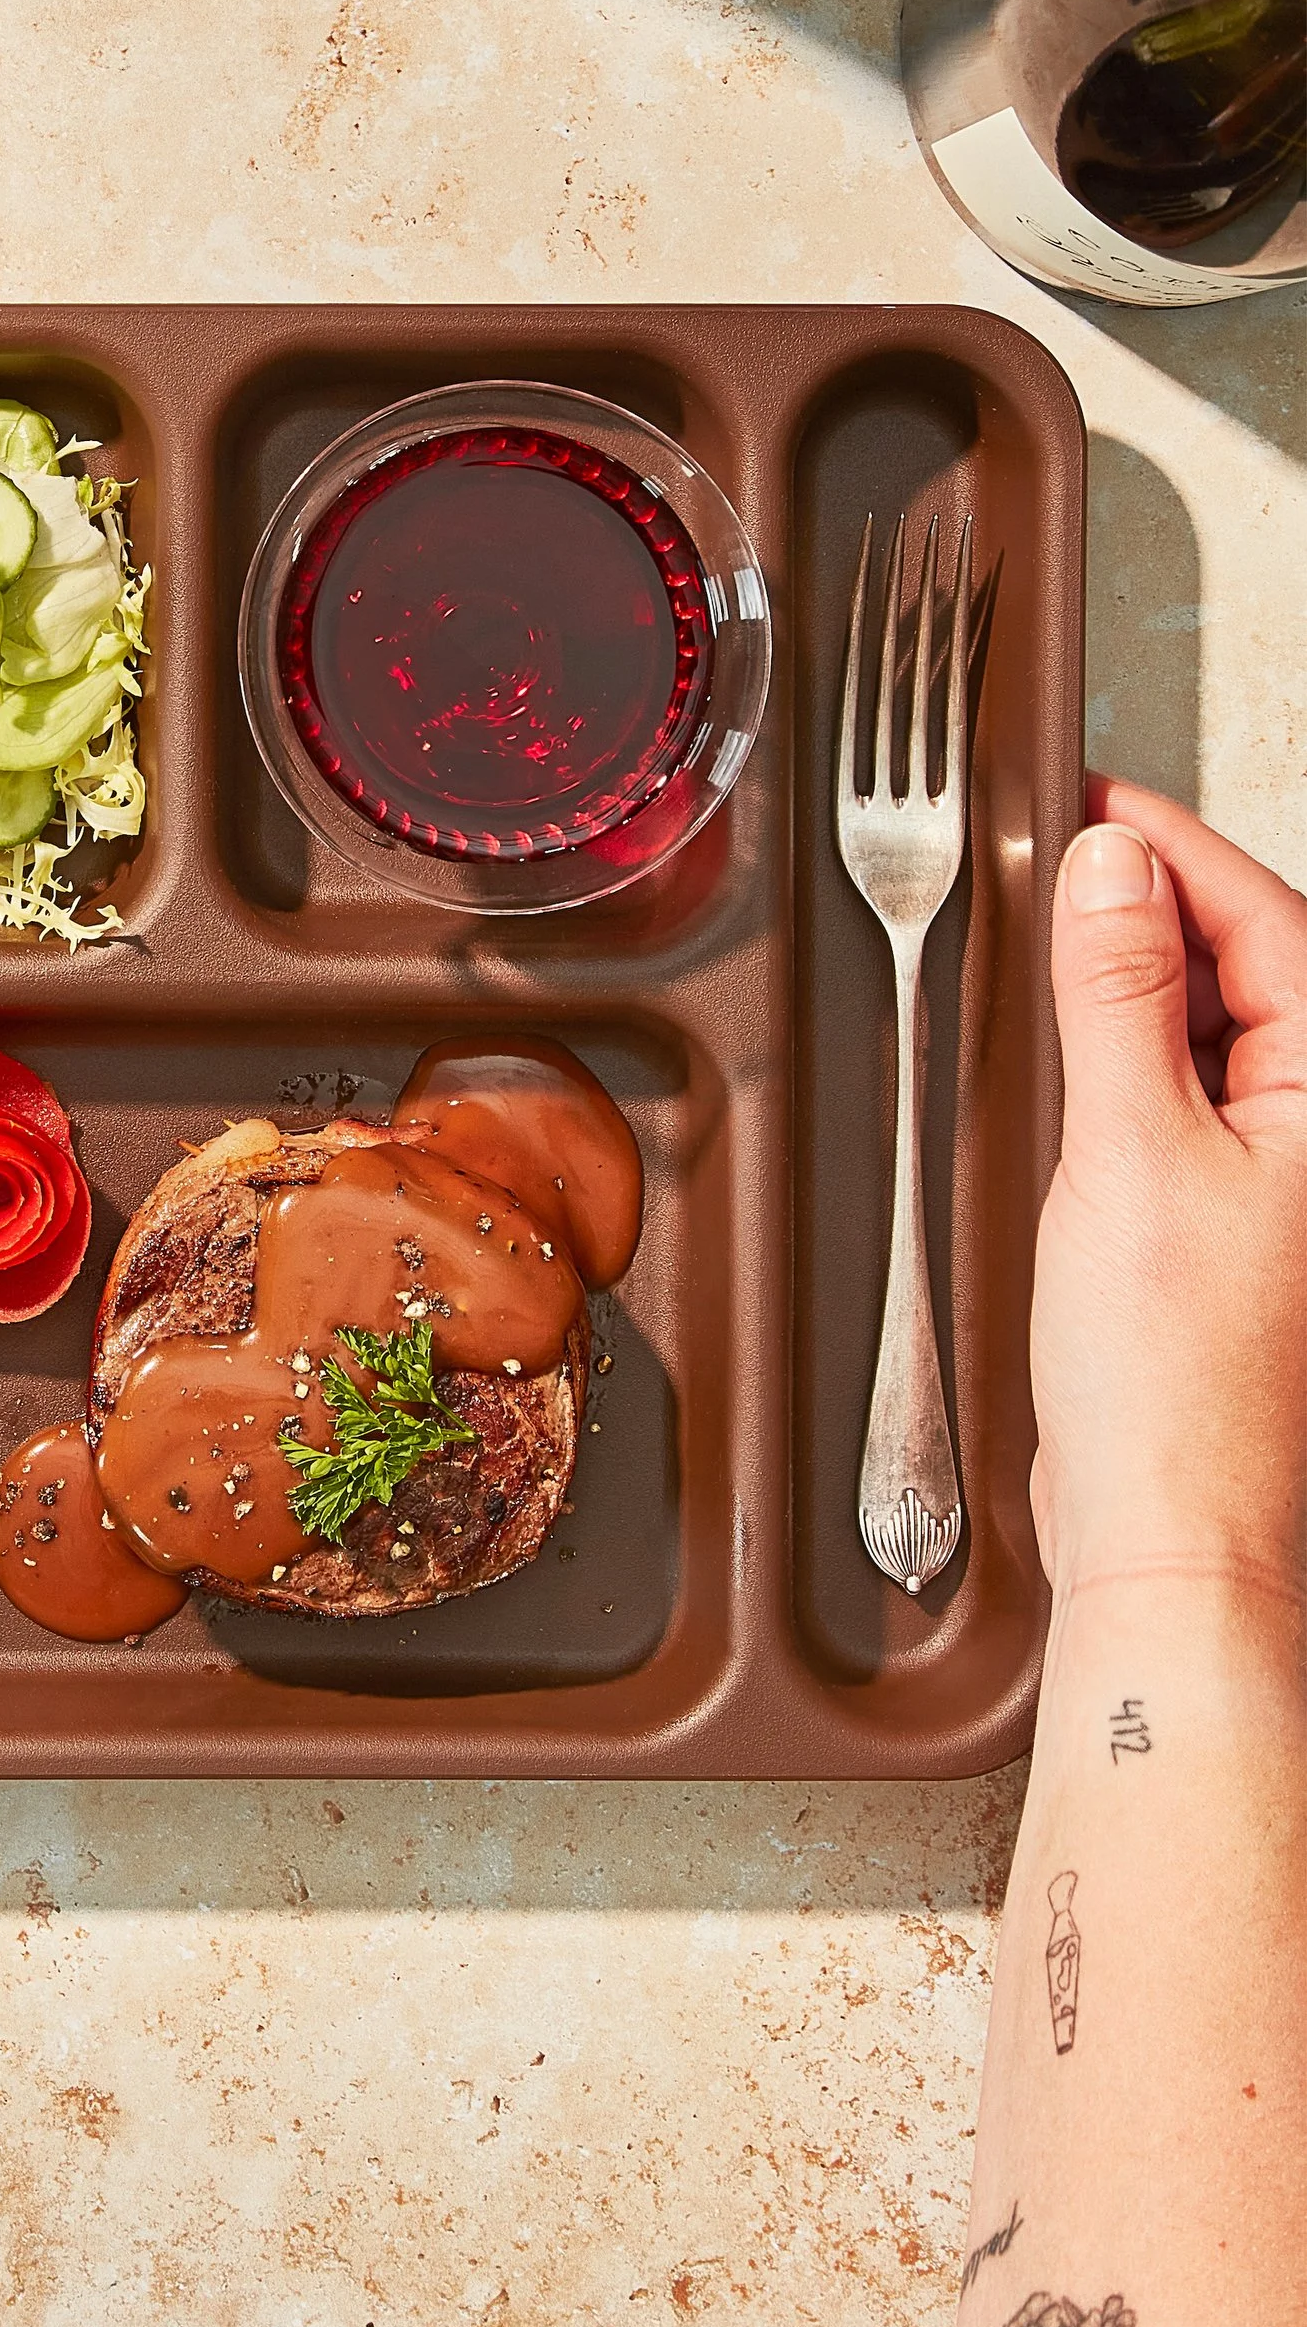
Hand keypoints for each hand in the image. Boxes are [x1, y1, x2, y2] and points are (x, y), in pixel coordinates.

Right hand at [1030, 779, 1306, 1608]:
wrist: (1164, 1525)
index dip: (1172, 849)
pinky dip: (1123, 1059)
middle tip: (1049, 860)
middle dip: (1150, 906)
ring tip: (1047, 946)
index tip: (1089, 801)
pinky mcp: (1227, 1217)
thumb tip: (1108, 869)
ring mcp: (1279, 1176)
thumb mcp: (1129, 1150)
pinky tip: (1065, 1057)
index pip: (1269, 921)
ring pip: (1214, 1027)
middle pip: (1251, 964)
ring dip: (1133, 982)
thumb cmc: (1175, 1380)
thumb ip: (1116, 994)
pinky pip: (1182, 1095)